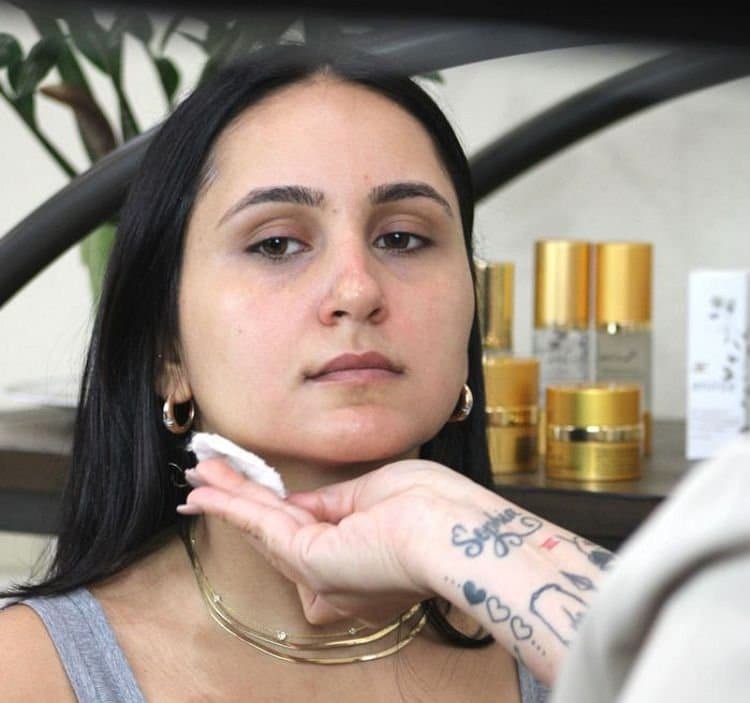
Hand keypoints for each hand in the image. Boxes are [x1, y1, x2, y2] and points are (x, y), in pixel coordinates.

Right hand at [178, 458, 486, 625]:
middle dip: (239, 500)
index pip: (306, 527)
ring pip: (264, 528)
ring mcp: (323, 572)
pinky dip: (234, 506)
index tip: (250, 483)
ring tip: (197, 476)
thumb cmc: (433, 505)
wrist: (452, 529)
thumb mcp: (377, 493)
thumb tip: (303, 502)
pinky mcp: (312, 563)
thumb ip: (335, 503)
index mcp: (359, 556)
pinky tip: (209, 491)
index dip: (272, 504)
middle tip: (206, 479)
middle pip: (275, 530)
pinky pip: (264, 528)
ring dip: (228, 498)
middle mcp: (337, 574)